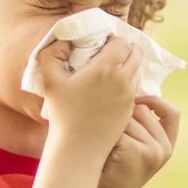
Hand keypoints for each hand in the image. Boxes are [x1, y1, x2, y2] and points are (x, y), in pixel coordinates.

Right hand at [37, 37, 143, 154]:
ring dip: (128, 64)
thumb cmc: (62, 113)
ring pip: (138, 69)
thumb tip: (65, 40)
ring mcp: (129, 96)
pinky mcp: (130, 109)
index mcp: (106, 68)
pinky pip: (135, 87)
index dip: (112, 39)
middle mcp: (123, 80)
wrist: (78, 148)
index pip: (122, 42)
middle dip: (125, 49)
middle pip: (136, 53)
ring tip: (109, 68)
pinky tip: (111, 86)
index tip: (99, 44)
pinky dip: (127, 81)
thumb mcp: (49, 80)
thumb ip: (52, 53)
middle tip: (109, 52)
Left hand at [93, 95, 180, 187]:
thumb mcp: (136, 148)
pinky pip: (117, 127)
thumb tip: (129, 88)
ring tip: (105, 146)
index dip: (155, 101)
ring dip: (111, 126)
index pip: (172, 113)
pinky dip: (105, 134)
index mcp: (167, 145)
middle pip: (142, 109)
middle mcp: (164, 148)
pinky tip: (101, 150)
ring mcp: (152, 150)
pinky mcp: (135, 150)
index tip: (137, 100)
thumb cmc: (113, 170)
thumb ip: (141, 126)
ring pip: (127, 116)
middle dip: (122, 115)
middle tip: (109, 137)